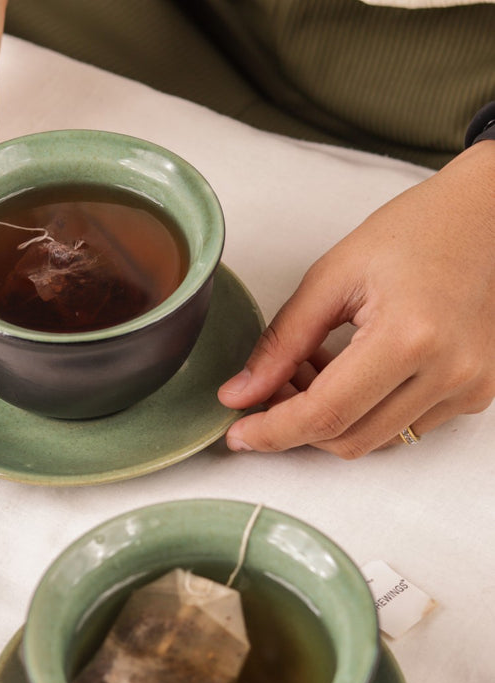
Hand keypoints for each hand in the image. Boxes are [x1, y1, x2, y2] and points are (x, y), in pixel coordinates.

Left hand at [219, 140, 494, 457]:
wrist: (487, 216)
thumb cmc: (416, 230)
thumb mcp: (332, 277)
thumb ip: (282, 342)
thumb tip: (241, 393)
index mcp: (410, 336)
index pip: (325, 414)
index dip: (272, 432)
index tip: (239, 433)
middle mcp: (449, 373)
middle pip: (347, 439)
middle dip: (294, 423)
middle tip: (270, 384)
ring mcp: (469, 388)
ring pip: (372, 439)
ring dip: (328, 417)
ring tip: (311, 365)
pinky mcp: (475, 394)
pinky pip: (401, 426)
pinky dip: (361, 411)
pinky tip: (346, 370)